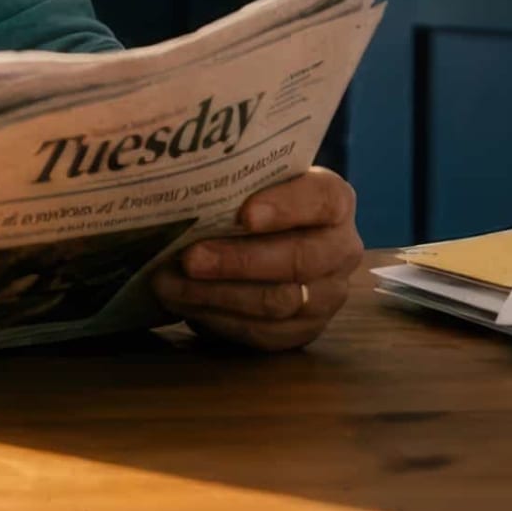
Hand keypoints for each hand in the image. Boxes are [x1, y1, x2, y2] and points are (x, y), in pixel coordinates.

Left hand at [152, 167, 362, 351]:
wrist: (270, 237)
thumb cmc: (254, 199)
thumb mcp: (252, 180)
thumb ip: (234, 178)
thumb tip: (181, 179)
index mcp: (334, 200)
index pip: (321, 200)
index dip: (285, 207)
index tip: (243, 215)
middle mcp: (341, 248)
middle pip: (298, 259)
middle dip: (238, 261)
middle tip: (189, 258)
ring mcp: (328, 294)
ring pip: (278, 302)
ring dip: (218, 295)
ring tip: (170, 285)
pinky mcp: (306, 329)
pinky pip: (265, 332)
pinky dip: (220, 320)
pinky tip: (187, 305)